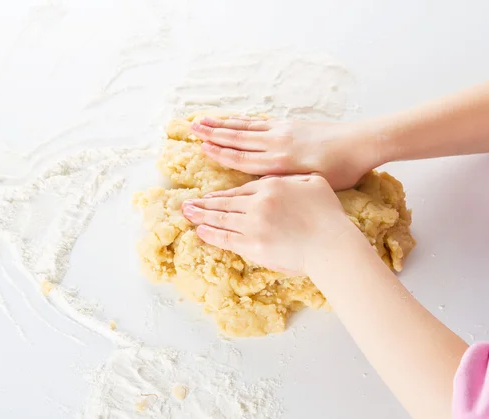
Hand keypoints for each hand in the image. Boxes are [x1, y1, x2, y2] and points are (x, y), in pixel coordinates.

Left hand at [181, 175, 356, 274]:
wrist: (331, 244)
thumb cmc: (328, 214)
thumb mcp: (313, 182)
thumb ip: (291, 178)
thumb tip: (275, 179)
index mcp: (271, 186)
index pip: (239, 190)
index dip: (222, 195)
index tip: (209, 197)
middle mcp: (258, 203)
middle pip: (225, 203)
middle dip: (204, 204)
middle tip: (186, 205)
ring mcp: (253, 225)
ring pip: (221, 219)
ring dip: (202, 217)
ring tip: (187, 215)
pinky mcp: (253, 246)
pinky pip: (226, 239)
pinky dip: (212, 235)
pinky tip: (201, 232)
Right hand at [190, 117, 382, 189]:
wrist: (361, 143)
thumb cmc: (340, 171)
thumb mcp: (311, 184)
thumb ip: (285, 185)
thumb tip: (262, 187)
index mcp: (280, 163)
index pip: (242, 158)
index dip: (220, 153)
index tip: (202, 148)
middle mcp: (276, 144)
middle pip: (238, 138)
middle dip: (214, 134)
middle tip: (193, 128)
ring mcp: (283, 132)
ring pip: (246, 127)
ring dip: (224, 124)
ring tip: (205, 119)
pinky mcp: (291, 124)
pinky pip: (260, 123)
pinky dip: (244, 121)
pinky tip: (235, 119)